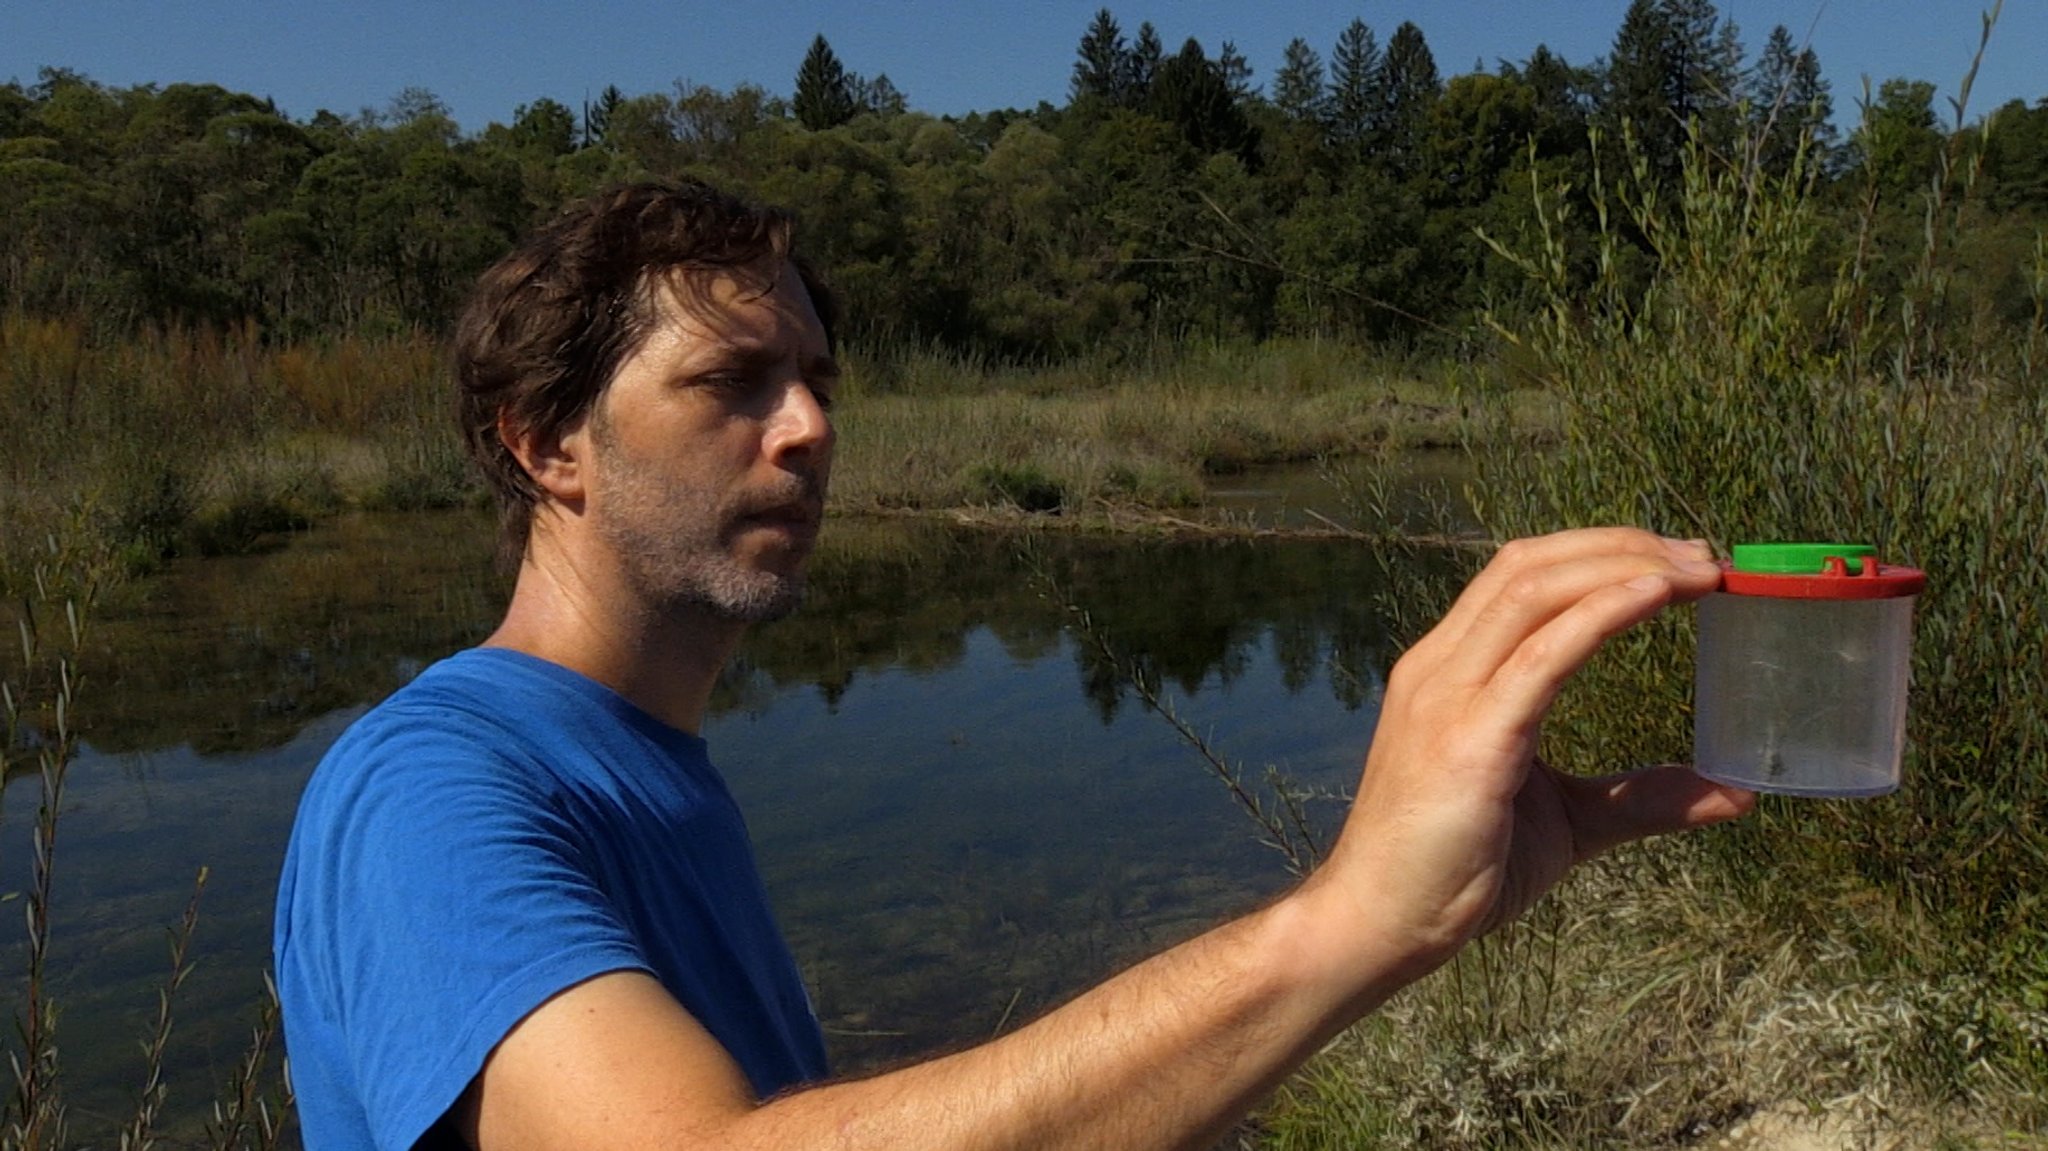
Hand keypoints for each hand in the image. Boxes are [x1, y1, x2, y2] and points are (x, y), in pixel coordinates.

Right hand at [1307, 528, 1754, 979]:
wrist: (1377, 924)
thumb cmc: (1454, 873)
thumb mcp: (1569, 823)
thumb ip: (1640, 799)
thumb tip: (1735, 795)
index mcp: (1452, 674)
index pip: (1521, 578)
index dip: (1600, 554)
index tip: (1679, 563)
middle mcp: (1441, 668)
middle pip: (1530, 566)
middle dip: (1620, 544)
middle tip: (1704, 555)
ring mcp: (1448, 696)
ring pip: (1534, 589)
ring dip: (1621, 564)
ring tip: (1696, 569)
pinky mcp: (1468, 738)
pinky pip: (1541, 655)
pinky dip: (1601, 612)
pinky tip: (1654, 595)